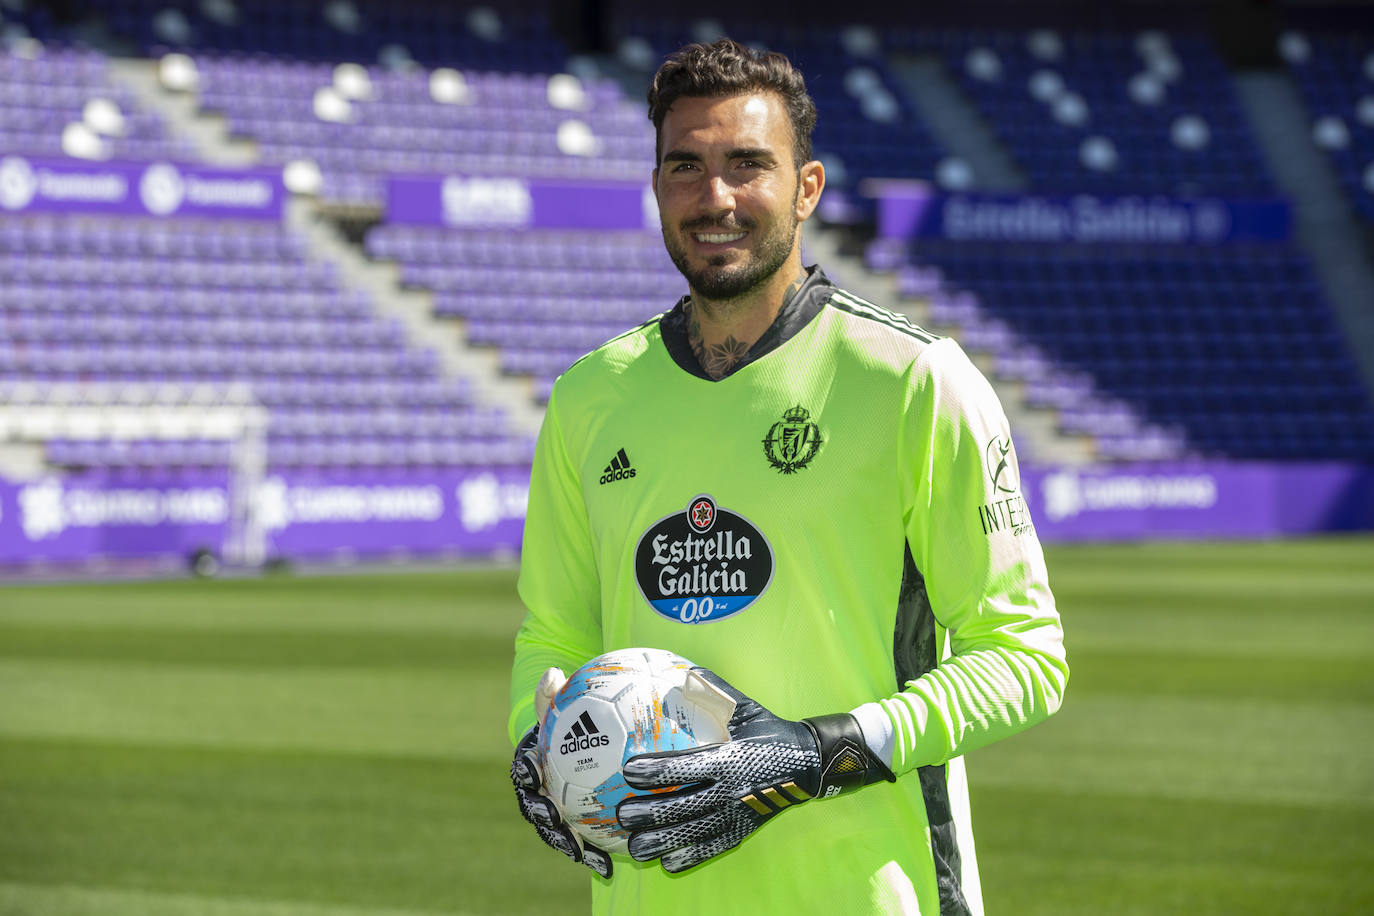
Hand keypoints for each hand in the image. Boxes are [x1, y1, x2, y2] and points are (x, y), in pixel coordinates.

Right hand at [510, 668, 611, 877]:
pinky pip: (581, 840)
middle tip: (555, 819)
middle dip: (542, 817)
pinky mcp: (574, 826)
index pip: (524, 767)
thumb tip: (552, 672)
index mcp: (533, 763)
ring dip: (564, 842)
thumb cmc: (573, 722)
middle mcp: (538, 791)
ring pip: (554, 830)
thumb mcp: (566, 706)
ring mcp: (555, 811)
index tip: (532, 773)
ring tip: (580, 852)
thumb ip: (556, 695)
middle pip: (533, 806)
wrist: (583, 741)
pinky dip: (591, 853)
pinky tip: (609, 864)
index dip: (525, 772)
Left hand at [617, 667, 894, 872]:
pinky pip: (713, 847)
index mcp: (728, 759)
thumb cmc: (769, 731)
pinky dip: (690, 857)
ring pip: (693, 833)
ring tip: (634, 847)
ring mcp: (737, 814)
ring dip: (661, 841)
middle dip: (649, 812)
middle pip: (683, 807)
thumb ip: (715, 690)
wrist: (808, 764)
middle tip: (620, 814)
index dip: (656, 771)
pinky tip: (667, 864)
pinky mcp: (743, 830)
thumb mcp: (745, 707)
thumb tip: (684, 670)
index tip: (628, 771)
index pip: (686, 768)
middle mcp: (730, 790)